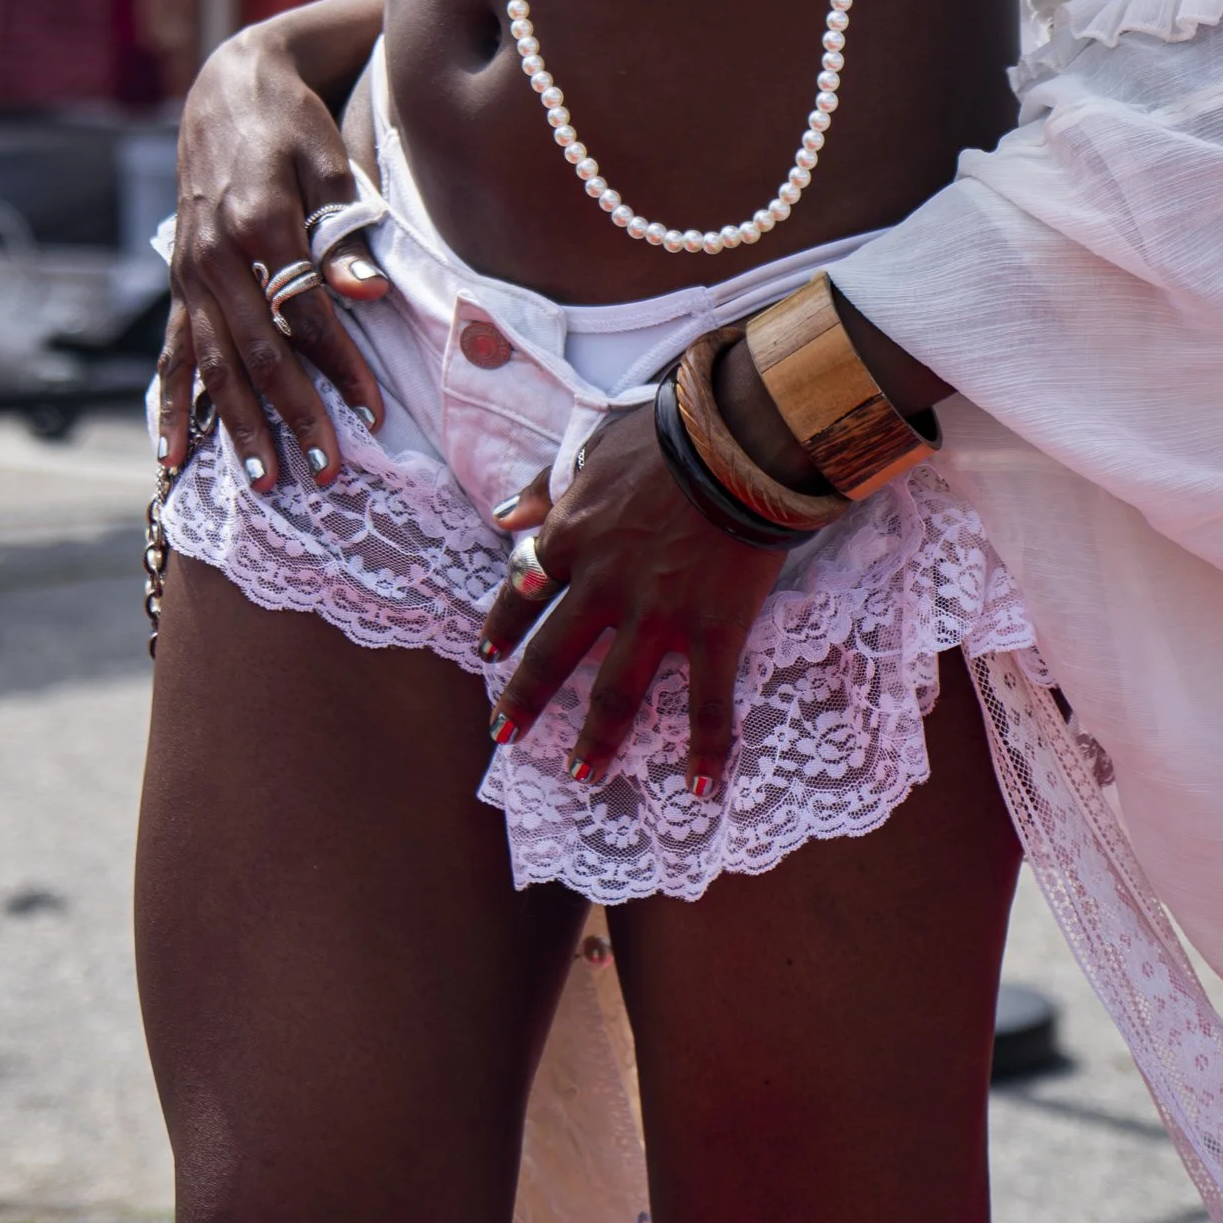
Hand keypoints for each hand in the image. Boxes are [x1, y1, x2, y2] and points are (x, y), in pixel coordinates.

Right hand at [156, 14, 390, 495]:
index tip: (375, 411)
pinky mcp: (179, 282)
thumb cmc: (293, 125)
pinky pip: (174, 352)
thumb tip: (367, 294)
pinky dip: (173, 404)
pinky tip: (173, 455)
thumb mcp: (328, 161)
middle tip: (327, 474)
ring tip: (265, 483)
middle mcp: (216, 254)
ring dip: (238, 425)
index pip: (307, 312)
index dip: (342, 364)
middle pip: (258, 351)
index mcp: (260, 221)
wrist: (227, 91)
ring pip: (215, 363)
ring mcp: (190, 273)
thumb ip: (345, 229)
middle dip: (293, 415)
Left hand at [476, 405, 787, 794]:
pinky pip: (708, 703)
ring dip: (598, 738)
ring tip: (584, 774)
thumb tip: (502, 515)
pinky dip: (705, 749)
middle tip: (504, 736)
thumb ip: (547, 487)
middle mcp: (602, 586)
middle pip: (552, 654)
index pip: (521, 590)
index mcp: (572, 538)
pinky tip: (700, 787)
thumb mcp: (594, 450)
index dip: (502, 626)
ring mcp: (657, 615)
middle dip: (525, 699)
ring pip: (616, 692)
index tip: (486, 655)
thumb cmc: (667, 435)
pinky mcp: (713, 631)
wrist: (736, 441)